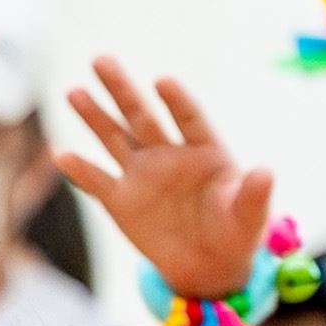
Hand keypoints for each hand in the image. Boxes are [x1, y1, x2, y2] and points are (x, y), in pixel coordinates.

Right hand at [52, 56, 271, 308]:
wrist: (207, 266)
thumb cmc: (235, 234)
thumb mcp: (250, 218)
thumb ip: (254, 195)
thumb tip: (265, 171)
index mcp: (205, 151)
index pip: (189, 119)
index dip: (177, 102)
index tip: (162, 82)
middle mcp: (169, 154)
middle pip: (142, 116)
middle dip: (122, 89)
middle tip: (101, 60)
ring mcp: (141, 175)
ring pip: (114, 138)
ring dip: (93, 116)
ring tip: (74, 91)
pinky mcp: (120, 200)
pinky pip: (96, 181)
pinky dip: (78, 170)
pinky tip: (60, 154)